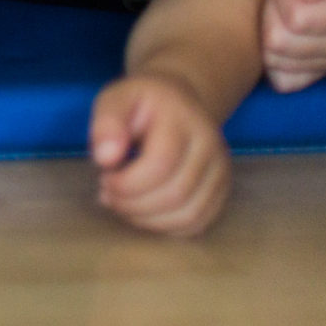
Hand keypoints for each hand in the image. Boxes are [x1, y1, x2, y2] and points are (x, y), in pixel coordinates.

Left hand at [90, 73, 230, 236]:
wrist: (178, 101)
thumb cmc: (141, 103)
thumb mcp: (116, 99)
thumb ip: (106, 124)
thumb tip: (105, 159)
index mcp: (182, 119)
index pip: (160, 164)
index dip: (127, 182)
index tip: (104, 178)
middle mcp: (211, 146)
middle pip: (176, 194)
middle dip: (133, 204)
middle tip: (108, 194)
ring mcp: (221, 170)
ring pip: (189, 215)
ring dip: (148, 219)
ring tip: (123, 204)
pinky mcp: (221, 189)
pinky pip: (197, 222)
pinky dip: (165, 226)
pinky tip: (143, 212)